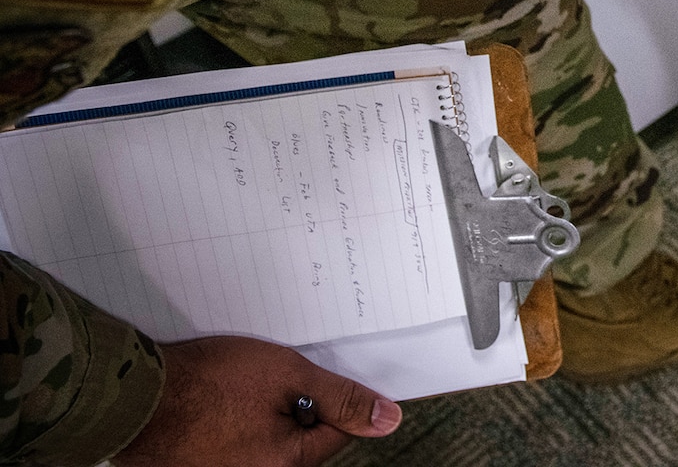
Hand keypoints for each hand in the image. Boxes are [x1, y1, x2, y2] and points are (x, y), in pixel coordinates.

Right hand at [113, 335, 401, 466]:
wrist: (133, 393)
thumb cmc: (207, 383)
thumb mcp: (288, 376)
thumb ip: (341, 398)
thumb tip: (388, 418)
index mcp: (286, 466)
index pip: (337, 433)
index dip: (335, 399)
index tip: (320, 379)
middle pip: (303, 440)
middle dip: (298, 405)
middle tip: (274, 377)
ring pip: (269, 439)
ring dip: (266, 413)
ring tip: (242, 386)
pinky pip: (238, 443)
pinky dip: (238, 421)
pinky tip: (222, 401)